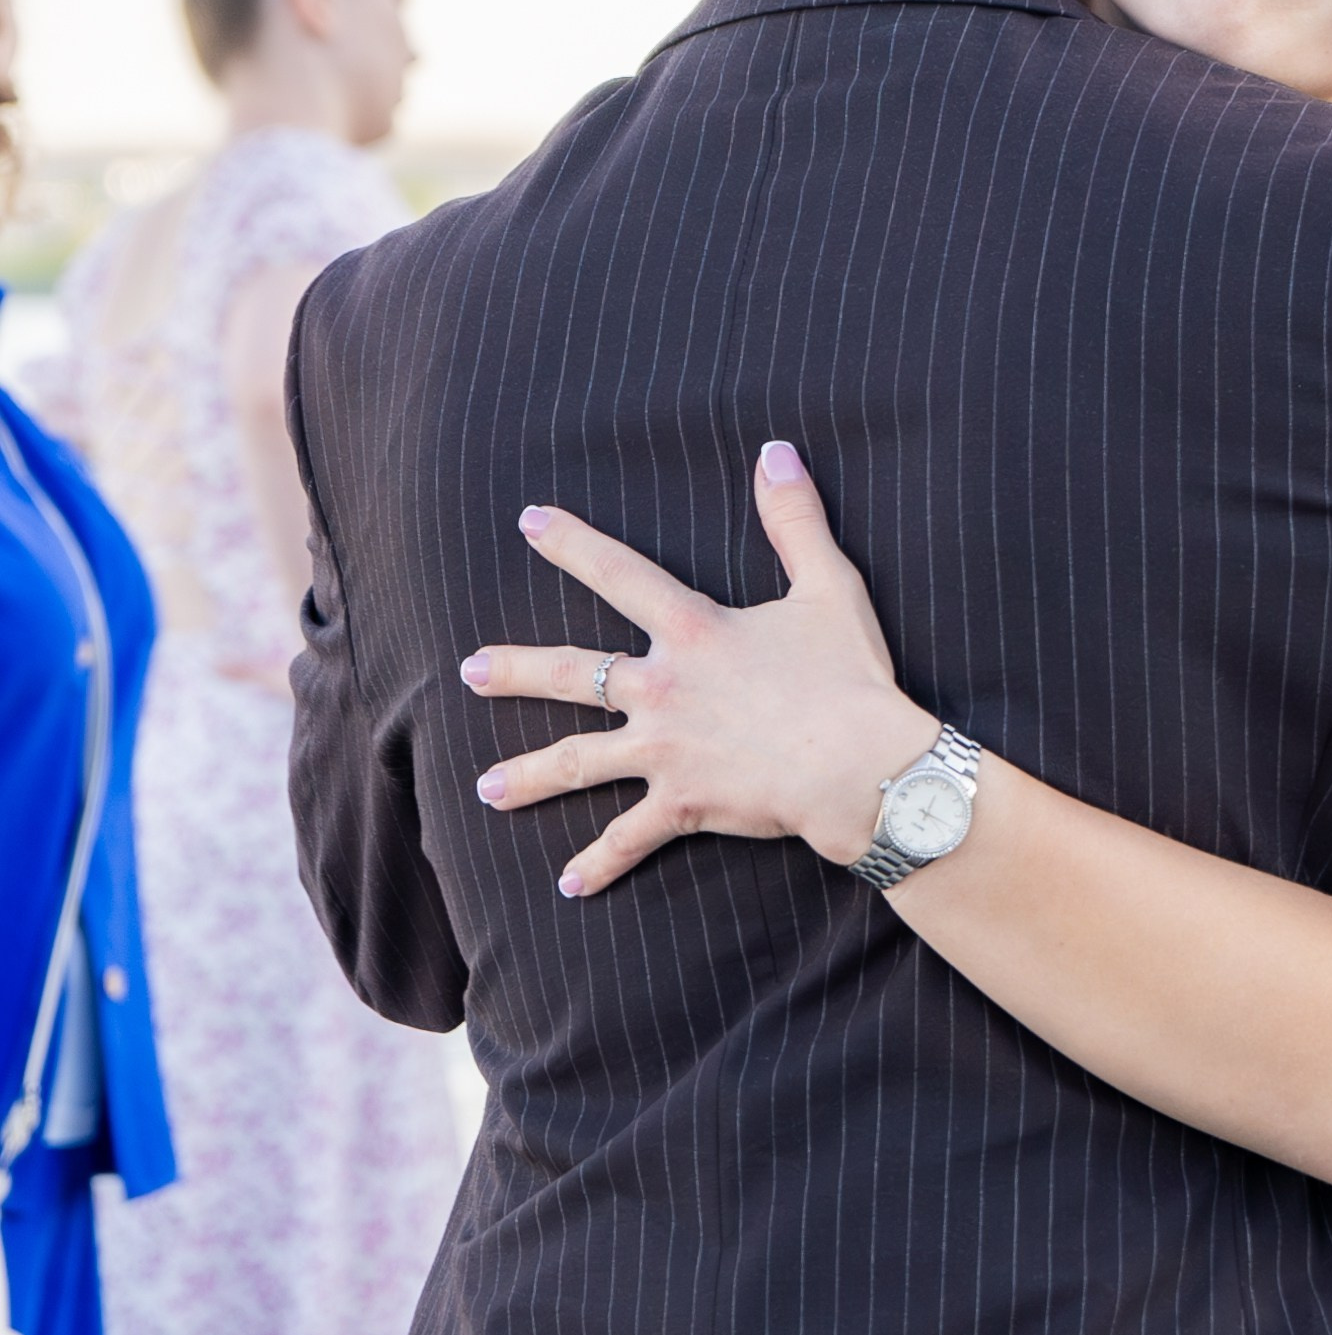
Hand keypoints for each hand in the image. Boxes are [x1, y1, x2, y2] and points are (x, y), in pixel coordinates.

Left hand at [461, 444, 938, 897]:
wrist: (858, 764)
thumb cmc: (848, 676)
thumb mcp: (828, 587)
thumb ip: (795, 519)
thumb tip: (775, 452)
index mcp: (692, 630)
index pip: (618, 574)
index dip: (571, 544)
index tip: (528, 524)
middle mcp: (662, 688)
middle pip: (570, 674)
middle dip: (516, 671)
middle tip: (470, 672)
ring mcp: (664, 750)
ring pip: (578, 761)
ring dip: (529, 775)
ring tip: (487, 789)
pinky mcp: (681, 803)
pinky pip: (629, 837)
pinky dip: (600, 861)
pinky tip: (568, 882)